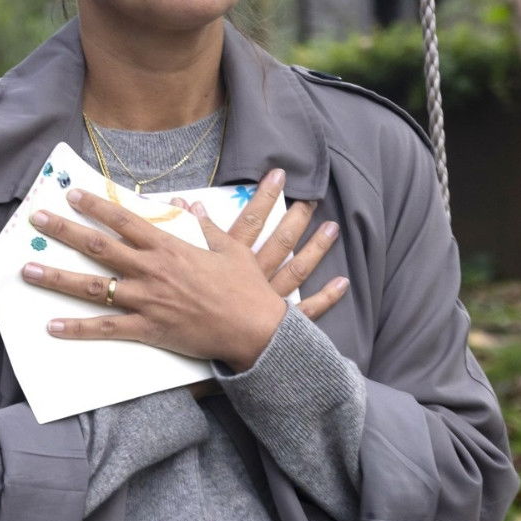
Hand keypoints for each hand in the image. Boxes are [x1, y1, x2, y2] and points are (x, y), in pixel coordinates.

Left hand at [20, 170, 343, 371]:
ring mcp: (146, 300)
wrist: (257, 328)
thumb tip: (188, 204)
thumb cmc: (246, 288)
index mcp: (168, 247)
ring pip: (93, 287)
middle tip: (36, 219)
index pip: (123, 220)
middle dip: (64, 231)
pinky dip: (77, 328)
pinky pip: (105, 329)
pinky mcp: (148, 329)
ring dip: (58, 277)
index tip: (72, 194)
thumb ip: (204, 225)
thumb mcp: (230, 248)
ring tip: (28, 270)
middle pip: (98, 247)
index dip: (95, 206)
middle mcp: (151, 270)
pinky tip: (52, 326)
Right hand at [172, 173, 348, 321]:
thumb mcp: (177, 262)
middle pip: (279, 241)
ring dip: (316, 248)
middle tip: (311, 199)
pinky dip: (326, 297)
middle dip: (296, 218)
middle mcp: (254, 276)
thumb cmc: (184, 307)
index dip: (265, 197)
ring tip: (332, 228)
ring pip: (298, 269)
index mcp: (230, 260)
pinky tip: (342, 282)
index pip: (251, 221)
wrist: (199, 345)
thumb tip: (179, 203)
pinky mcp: (278, 324)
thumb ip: (180, 231)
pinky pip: (307, 311)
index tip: (280, 174)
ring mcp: (269, 300)